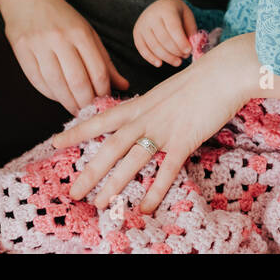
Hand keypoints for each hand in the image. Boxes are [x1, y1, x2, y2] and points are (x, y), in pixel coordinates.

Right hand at [4, 0, 130, 113]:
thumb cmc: (63, 19)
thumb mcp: (88, 33)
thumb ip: (105, 61)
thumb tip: (123, 85)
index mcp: (80, 33)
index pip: (97, 70)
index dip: (103, 92)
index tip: (105, 101)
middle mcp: (59, 39)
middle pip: (77, 81)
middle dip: (86, 102)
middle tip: (90, 111)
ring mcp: (38, 46)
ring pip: (56, 85)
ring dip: (68, 103)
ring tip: (76, 109)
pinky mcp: (22, 52)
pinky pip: (38, 81)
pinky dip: (51, 94)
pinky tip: (59, 97)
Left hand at [50, 33, 257, 213]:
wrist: (224, 72)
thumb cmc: (201, 79)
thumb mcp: (168, 90)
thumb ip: (155, 106)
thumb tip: (147, 117)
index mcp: (141, 103)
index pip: (102, 118)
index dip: (78, 131)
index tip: (56, 142)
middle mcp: (147, 117)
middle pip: (111, 146)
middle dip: (90, 170)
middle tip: (73, 192)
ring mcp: (164, 129)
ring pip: (132, 160)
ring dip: (114, 183)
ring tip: (99, 203)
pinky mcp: (185, 140)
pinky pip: (166, 170)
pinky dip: (155, 191)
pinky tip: (145, 208)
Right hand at [133, 0, 196, 66]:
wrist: (160, 5)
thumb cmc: (176, 13)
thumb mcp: (187, 16)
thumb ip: (190, 30)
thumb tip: (190, 48)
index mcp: (166, 10)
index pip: (173, 28)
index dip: (181, 42)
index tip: (189, 50)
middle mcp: (151, 16)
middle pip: (163, 39)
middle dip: (175, 51)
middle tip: (184, 57)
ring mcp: (142, 25)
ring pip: (153, 46)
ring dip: (166, 57)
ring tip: (177, 62)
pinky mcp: (136, 33)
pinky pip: (142, 49)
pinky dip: (151, 58)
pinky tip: (160, 63)